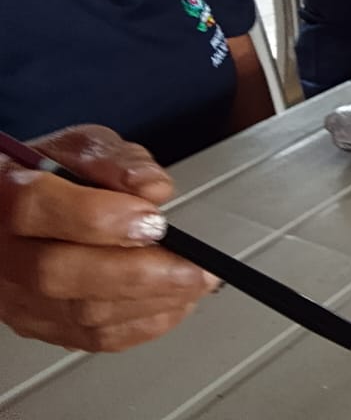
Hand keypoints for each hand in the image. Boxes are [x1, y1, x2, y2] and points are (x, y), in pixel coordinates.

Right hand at [0, 126, 217, 351]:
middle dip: (138, 272)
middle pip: (57, 272)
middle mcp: (4, 251)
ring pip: (79, 312)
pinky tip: (175, 302)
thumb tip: (152, 189)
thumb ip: (117, 161)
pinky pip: (90, 338)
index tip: (153, 219)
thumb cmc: (54, 177)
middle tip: (193, 267)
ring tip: (196, 282)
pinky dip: (142, 323)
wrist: (19, 213)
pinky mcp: (40, 325)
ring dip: (151, 301)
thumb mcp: (84, 149)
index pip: (36, 207)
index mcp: (5, 194)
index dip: (98, 216)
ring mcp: (17, 295)